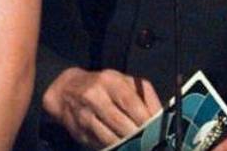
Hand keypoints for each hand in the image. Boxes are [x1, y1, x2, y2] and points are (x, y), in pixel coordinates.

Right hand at [42, 67, 161, 148]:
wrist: (66, 90)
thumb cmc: (102, 85)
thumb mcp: (123, 81)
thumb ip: (143, 94)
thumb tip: (160, 113)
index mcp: (110, 82)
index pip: (131, 102)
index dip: (145, 118)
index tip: (157, 128)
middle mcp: (95, 97)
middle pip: (120, 122)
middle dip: (138, 134)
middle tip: (151, 141)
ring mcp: (85, 115)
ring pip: (110, 136)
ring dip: (127, 144)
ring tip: (139, 145)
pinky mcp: (79, 132)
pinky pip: (100, 144)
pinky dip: (114, 147)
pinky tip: (123, 146)